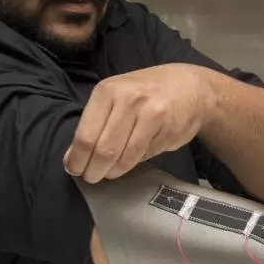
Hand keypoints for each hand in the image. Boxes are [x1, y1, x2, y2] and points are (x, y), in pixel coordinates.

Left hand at [64, 64, 218, 182]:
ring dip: (113, 171)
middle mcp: (129, 100)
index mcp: (108, 91)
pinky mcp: (168, 131)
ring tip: (109, 172)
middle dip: (94, 170)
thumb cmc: (146, 92)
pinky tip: (130, 160)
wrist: (190, 86)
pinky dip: (133, 163)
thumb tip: (73, 157)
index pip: (85, 135)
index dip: (77, 159)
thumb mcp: (116, 96)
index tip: (74, 169)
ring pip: (125, 157)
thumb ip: (95, 122)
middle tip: (91, 177)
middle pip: (104, 150)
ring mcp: (151, 115)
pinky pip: (144, 156)